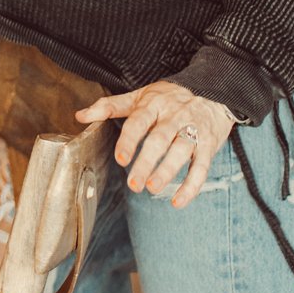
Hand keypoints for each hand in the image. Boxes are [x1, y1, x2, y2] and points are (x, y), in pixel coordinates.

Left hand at [76, 80, 234, 208]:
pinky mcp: (209, 144)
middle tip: (134, 185)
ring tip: (152, 188)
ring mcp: (194, 130)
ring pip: (181, 151)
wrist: (214, 91)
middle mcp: (175, 116)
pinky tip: (178, 201)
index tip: (121, 159)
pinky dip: (191, 186)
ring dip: (167, 172)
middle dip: (147, 162)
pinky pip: (202, 167)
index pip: (139, 122)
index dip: (130, 140)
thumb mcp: (140, 96)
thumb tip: (80, 116)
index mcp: (154, 104)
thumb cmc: (169, 97)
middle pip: (160, 139)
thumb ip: (110, 106)